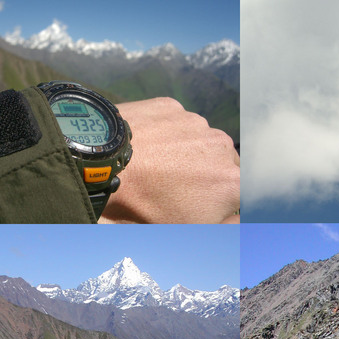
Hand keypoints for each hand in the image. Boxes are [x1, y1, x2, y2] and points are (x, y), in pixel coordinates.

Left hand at [99, 98, 239, 223]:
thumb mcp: (189, 232)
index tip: (197, 207)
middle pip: (221, 165)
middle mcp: (223, 147)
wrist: (99, 164)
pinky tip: (143, 149)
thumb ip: (227, 226)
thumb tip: (239, 217)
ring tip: (153, 169)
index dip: (220, 203)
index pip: (240, 194)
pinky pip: (175, 124)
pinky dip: (165, 135)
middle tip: (171, 191)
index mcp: (233, 182)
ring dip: (185, 155)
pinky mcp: (171, 107)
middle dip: (204, 177)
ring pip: (199, 142)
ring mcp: (196, 123)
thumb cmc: (143, 207)